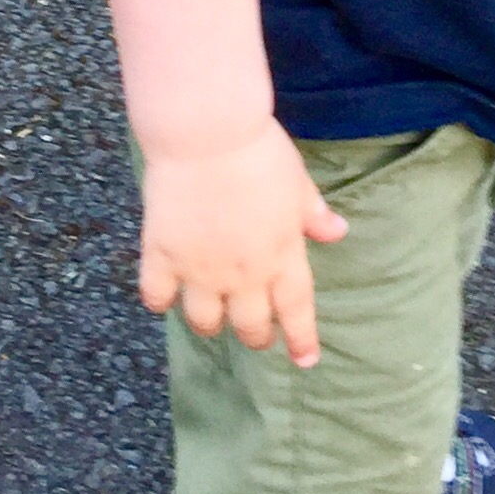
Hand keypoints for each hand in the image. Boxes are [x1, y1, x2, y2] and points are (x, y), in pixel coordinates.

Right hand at [138, 119, 347, 367]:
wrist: (206, 133)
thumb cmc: (257, 149)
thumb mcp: (297, 181)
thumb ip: (313, 214)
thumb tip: (337, 231)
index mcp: (282, 255)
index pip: (297, 311)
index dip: (302, 340)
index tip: (305, 360)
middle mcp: (244, 273)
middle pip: (250, 326)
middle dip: (255, 336)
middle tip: (255, 333)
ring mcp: (200, 269)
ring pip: (204, 322)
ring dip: (210, 324)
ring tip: (210, 315)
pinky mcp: (163, 255)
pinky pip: (157, 296)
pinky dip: (160, 301)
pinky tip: (164, 295)